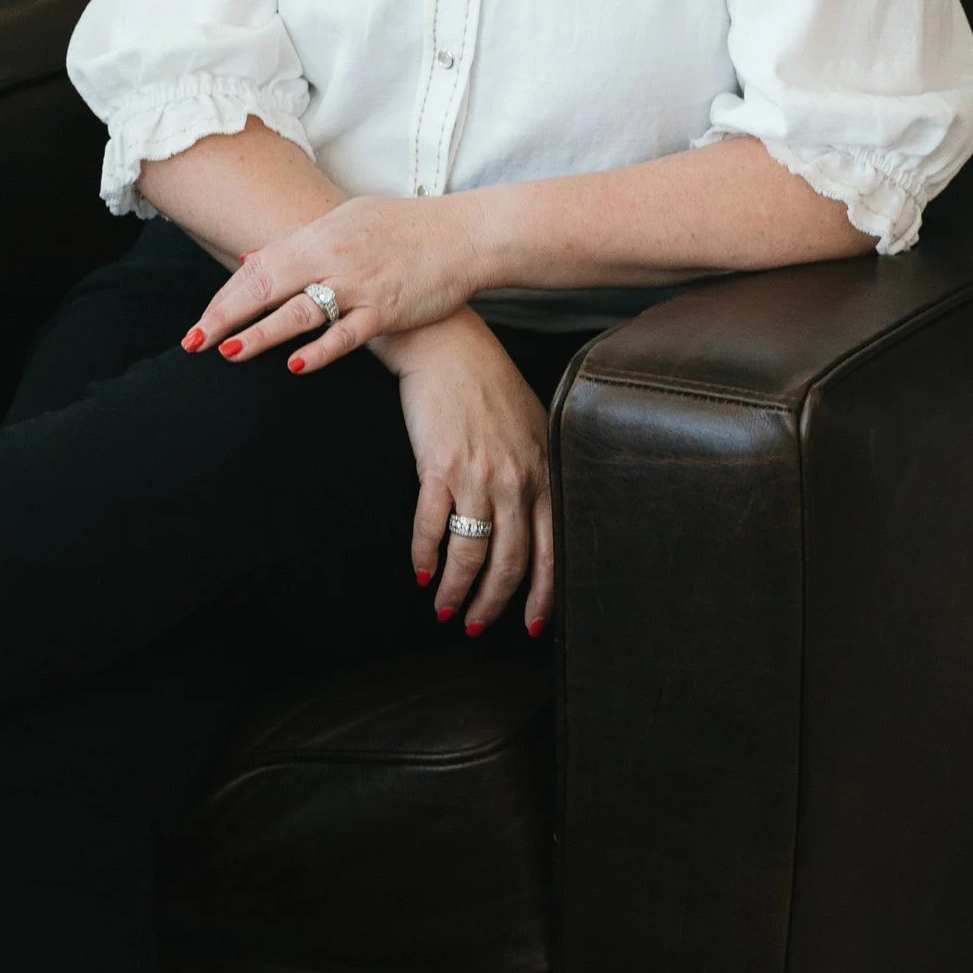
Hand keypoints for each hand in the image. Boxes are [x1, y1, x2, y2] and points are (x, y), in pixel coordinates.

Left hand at [184, 191, 487, 372]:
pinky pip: (346, 334)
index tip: (198, 323)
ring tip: (230, 352)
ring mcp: (359, 284)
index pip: (258, 267)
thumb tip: (251, 258)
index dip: (224, 297)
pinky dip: (319, 350)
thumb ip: (297, 242)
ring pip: (300, 311)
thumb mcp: (347, 220)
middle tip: (194, 342)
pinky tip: (294, 365)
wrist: (463, 234)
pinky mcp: (386, 309)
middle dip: (226, 316)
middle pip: (267, 286)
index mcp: (320, 234)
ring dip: (261, 333)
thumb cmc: (405, 227)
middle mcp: (333, 256)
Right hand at [390, 312, 553, 634]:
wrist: (448, 346)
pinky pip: (431, 526)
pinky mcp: (438, 467)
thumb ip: (538, 474)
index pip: (551, 551)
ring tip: (443, 607)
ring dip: (454, 589)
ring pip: (470, 553)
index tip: (529, 625)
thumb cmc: (489, 385)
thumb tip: (538, 522)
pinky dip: (424, 555)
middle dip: (491, 604)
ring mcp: (477, 475)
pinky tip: (420, 569)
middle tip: (474, 625)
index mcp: (542, 473)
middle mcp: (515, 480)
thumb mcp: (531, 428)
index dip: (540, 596)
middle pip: (508, 562)